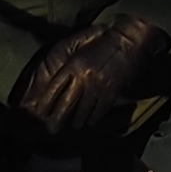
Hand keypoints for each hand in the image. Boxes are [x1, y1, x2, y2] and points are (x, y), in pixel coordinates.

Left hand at [9, 7, 170, 145]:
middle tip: (52, 129)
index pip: (54, 89)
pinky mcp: (110, 93)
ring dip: (76, 122)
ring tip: (73, 126)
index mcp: (72, 65)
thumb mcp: (81, 52)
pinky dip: (93, 119)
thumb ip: (69, 68)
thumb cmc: (103, 44)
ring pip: (81, 112)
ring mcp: (97, 87)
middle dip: (57, 120)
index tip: (42, 112)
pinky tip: (90, 122)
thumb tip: (56, 85)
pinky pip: (97, 112)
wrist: (128, 42)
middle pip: (64, 105)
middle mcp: (82, 77)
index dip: (46, 103)